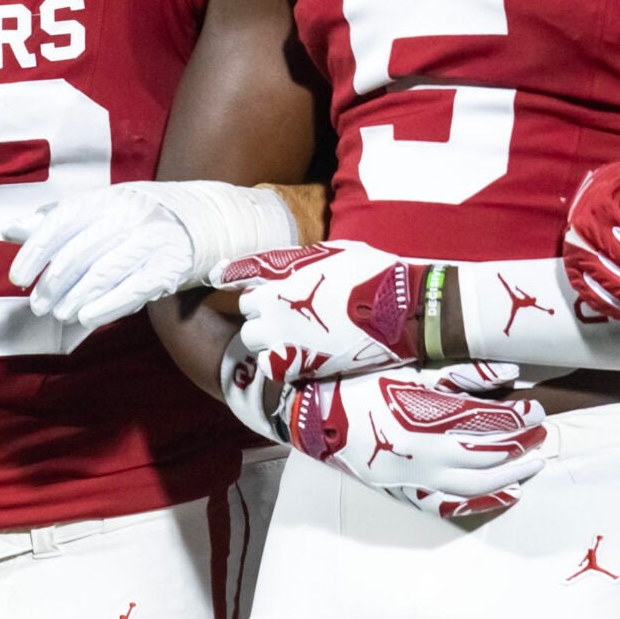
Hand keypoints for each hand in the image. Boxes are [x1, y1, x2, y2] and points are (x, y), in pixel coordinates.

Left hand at [7, 181, 300, 329]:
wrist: (195, 221)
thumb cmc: (131, 219)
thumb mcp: (94, 212)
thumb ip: (52, 221)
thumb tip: (8, 229)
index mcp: (104, 199)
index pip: (60, 224)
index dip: (35, 253)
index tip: (18, 279)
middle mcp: (127, 216)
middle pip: (79, 253)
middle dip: (53, 284)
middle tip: (38, 305)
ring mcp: (150, 241)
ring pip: (103, 274)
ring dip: (75, 299)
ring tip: (58, 314)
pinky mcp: (168, 267)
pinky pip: (133, 290)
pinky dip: (106, 307)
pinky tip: (86, 319)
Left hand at [223, 240, 427, 381]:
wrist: (402, 312)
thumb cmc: (370, 275)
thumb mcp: (329, 252)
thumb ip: (295, 259)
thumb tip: (274, 261)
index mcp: (279, 276)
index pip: (237, 273)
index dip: (226, 274)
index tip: (216, 276)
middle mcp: (272, 308)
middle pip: (247, 309)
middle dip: (261, 309)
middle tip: (285, 309)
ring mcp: (283, 338)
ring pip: (253, 339)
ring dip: (266, 336)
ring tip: (291, 333)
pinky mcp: (297, 365)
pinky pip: (268, 366)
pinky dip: (276, 361)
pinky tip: (293, 355)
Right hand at [278, 361, 549, 518]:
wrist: (318, 418)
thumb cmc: (366, 387)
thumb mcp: (413, 372)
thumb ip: (462, 374)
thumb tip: (510, 372)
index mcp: (429, 416)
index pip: (491, 420)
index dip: (520, 417)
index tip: (536, 410)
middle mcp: (428, 450)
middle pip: (490, 453)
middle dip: (521, 444)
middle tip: (541, 436)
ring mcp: (418, 474)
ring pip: (478, 482)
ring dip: (511, 475)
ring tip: (532, 466)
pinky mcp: (409, 488)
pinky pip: (454, 500)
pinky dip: (485, 499)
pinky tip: (507, 492)